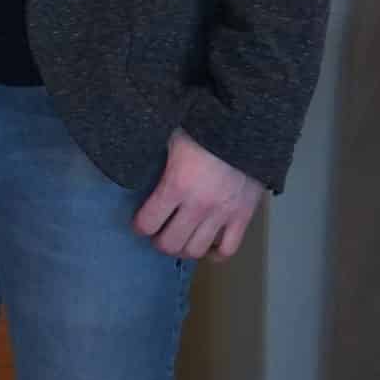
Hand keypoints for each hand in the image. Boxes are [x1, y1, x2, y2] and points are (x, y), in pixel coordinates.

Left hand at [132, 128, 263, 260]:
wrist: (247, 125)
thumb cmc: (203, 126)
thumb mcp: (169, 137)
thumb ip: (152, 155)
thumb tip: (133, 162)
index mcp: (176, 184)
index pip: (148, 222)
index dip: (139, 226)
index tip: (139, 223)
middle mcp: (198, 205)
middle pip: (171, 244)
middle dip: (159, 242)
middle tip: (157, 233)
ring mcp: (223, 214)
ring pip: (197, 250)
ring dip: (183, 249)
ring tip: (179, 239)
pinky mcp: (244, 216)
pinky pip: (228, 249)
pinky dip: (215, 254)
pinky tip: (206, 247)